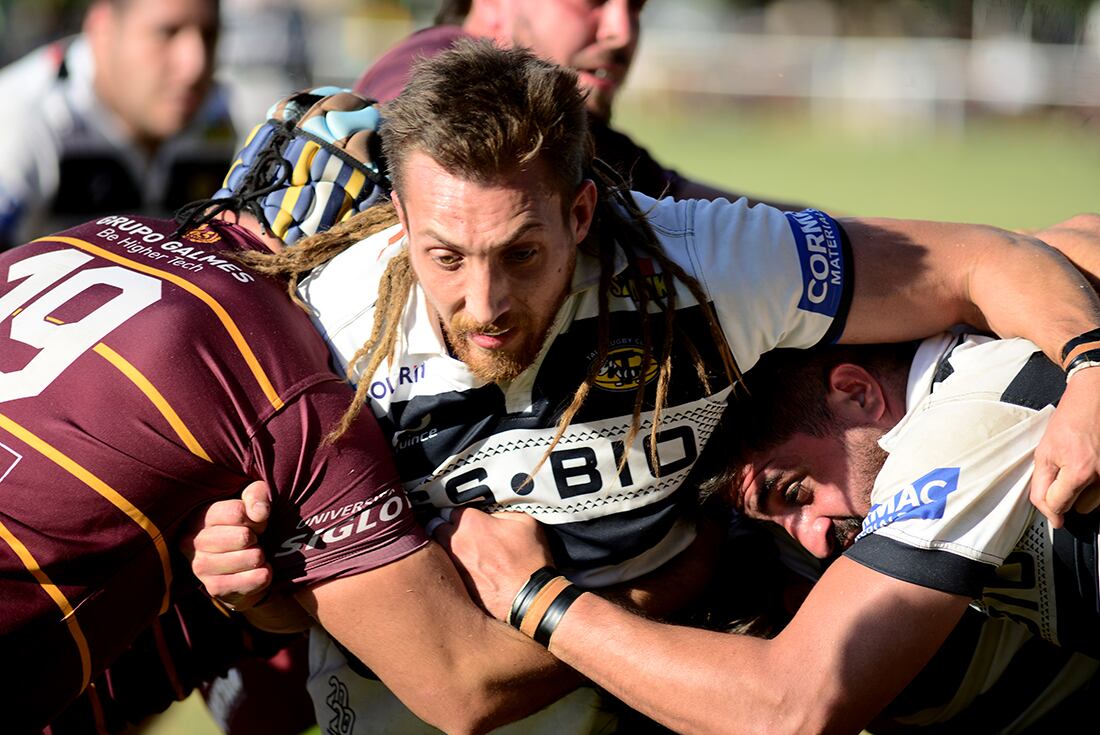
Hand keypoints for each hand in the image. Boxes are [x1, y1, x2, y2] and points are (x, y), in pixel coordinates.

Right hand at [181, 480, 272, 609]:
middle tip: (252, 541)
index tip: (254, 523)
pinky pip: (256, 579)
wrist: (240, 566)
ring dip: (260, 556)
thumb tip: (259, 513)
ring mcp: (200, 567)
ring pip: (252, 557)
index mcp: (200, 516)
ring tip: (251, 555)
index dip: (256, 518)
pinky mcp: (215, 588)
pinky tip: (255, 571)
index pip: (237, 512)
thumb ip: (256, 495)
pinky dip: (265, 574)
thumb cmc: (245, 526)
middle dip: (257, 537)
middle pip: (243, 537)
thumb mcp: (251, 502)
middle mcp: (193, 542)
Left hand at [431, 508, 553, 620]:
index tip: (468, 515)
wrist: (530, 596)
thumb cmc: (530, 557)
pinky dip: (453, 563)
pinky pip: (447, 566)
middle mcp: (456, 541)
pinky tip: (468, 565)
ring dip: (446, 543)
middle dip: (444, 524)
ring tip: (462, 545)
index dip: (460, 510)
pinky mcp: (456, 582)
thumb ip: (501, 511)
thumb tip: (490, 513)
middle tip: (460, 528)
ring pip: (439, 547)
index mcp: (470, 522)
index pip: (451, 508)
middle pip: (436, 525)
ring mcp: (453, 564)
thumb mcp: (525, 521)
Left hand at [1030, 368, 1099, 527]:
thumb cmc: (1071, 419)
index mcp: (1079, 471)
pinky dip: (1096, 482)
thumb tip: (1051, 514)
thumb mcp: (1044, 452)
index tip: (1050, 503)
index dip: (1048, 503)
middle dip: (1068, 492)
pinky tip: (1092, 463)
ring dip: (1084, 489)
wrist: (1094, 399)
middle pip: (1079, 507)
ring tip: (1080, 463)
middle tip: (1067, 468)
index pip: (1057, 505)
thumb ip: (1042, 485)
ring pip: (1094, 502)